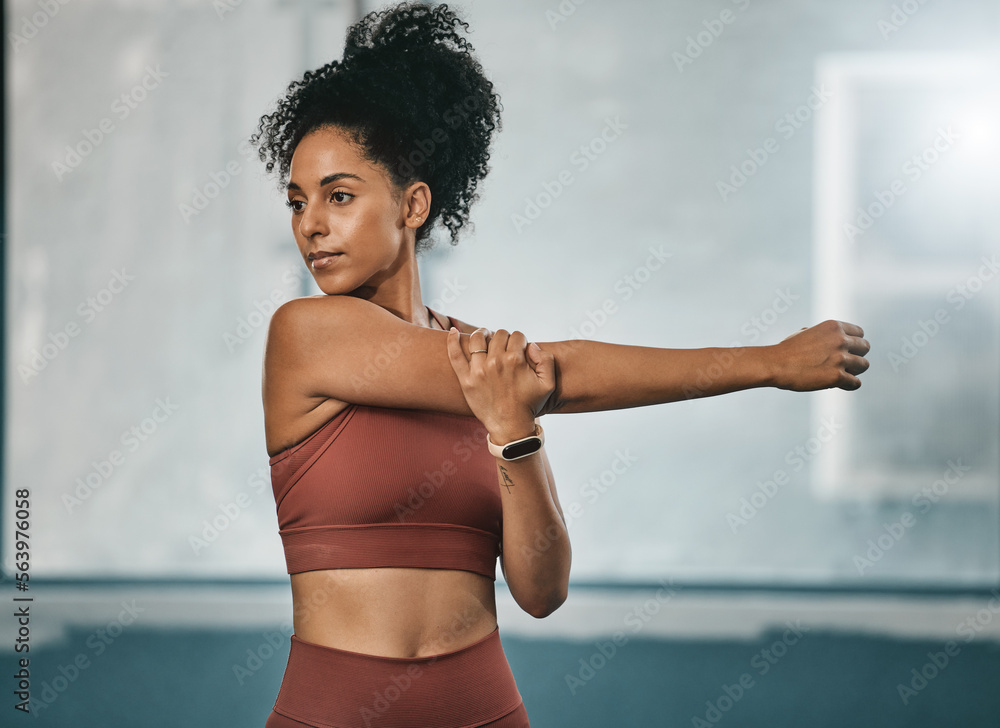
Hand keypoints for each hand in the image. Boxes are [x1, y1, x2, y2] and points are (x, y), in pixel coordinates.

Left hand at [446, 326, 554, 440]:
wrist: (510, 427)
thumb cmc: (529, 405)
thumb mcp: (548, 384)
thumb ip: (546, 360)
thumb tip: (532, 345)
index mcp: (515, 360)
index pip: (517, 336)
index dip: (520, 341)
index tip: (520, 350)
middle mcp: (496, 362)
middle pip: (499, 335)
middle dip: (504, 338)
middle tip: (505, 348)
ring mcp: (478, 370)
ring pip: (478, 338)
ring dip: (483, 334)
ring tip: (486, 338)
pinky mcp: (465, 379)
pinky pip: (455, 355)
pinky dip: (452, 341)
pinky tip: (454, 332)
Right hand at [767, 320, 870, 390]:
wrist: (775, 364)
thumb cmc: (786, 350)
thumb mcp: (805, 333)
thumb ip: (822, 334)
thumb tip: (829, 338)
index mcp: (833, 327)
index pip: (860, 333)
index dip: (854, 343)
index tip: (848, 350)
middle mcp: (840, 340)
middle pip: (865, 347)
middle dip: (857, 355)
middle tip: (846, 363)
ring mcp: (840, 358)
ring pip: (863, 365)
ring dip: (855, 371)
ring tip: (843, 374)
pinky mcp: (836, 376)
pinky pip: (855, 383)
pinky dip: (850, 385)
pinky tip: (841, 385)